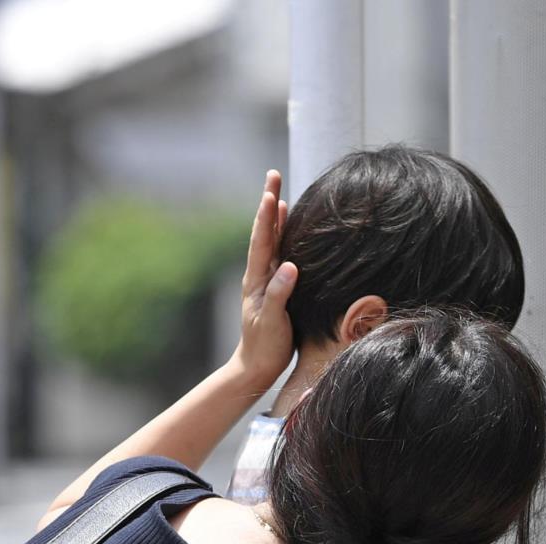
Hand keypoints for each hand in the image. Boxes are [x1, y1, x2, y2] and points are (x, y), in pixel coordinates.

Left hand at [229, 170, 296, 386]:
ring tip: (279, 196)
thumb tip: (290, 266)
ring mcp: (266, 280)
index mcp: (257, 280)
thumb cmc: (265, 347)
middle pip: (264, 232)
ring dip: (275, 218)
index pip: (263, 241)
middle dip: (269, 204)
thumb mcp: (272, 322)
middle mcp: (259, 275)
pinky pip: (279, 255)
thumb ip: (279, 293)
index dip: (268, 216)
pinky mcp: (275, 289)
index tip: (272, 192)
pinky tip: (289, 231)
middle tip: (273, 176)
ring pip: (271, 241)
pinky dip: (283, 238)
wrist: (256, 366)